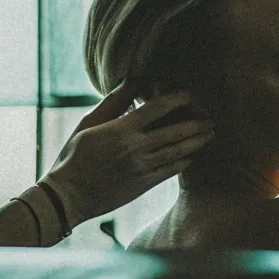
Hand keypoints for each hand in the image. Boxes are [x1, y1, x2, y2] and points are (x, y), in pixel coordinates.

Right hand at [38, 87, 215, 224]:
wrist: (68, 197)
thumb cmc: (74, 156)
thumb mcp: (88, 125)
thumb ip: (112, 104)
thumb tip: (131, 82)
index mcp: (121, 130)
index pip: (156, 108)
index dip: (176, 99)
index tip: (189, 94)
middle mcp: (135, 148)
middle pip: (175, 131)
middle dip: (196, 124)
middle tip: (210, 119)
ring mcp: (142, 168)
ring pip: (177, 152)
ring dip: (197, 142)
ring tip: (209, 135)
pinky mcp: (143, 185)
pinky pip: (170, 171)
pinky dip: (184, 162)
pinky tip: (192, 156)